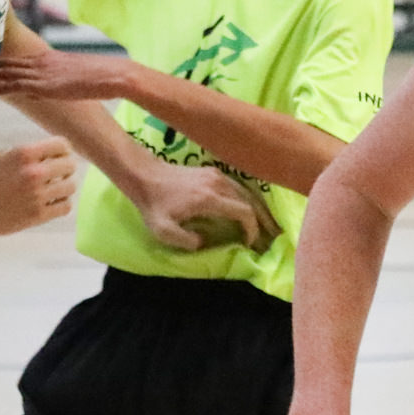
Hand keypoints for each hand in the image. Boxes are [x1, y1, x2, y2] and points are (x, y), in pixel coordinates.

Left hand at [0, 46, 140, 103]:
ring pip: (10, 72)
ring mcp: (44, 73)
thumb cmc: (103, 74)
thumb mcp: (78, 73)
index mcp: (50, 57)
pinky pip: (20, 86)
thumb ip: (64, 76)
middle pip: (9, 61)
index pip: (20, 57)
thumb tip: (58, 84)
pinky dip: (3, 86)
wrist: (114, 74)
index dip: (1, 57)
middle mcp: (43, 62)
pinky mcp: (48, 86)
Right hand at [0, 140, 76, 236]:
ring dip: (64, 187)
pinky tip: (50, 202)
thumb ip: (32, 153)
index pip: (63, 145)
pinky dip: (61, 203)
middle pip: (71, 165)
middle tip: (57, 174)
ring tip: (53, 188)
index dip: (63, 151)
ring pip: (71, 186)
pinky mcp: (37, 215)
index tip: (58, 157)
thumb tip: (59, 153)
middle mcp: (33, 173)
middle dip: (65, 168)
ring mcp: (37, 195)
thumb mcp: (5, 156)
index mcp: (25, 153)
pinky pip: (65, 206)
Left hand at [137, 162, 272, 251]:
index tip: (249, 243)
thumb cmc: (153, 204)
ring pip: (246, 193)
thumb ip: (186, 241)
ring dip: (256, 210)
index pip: (244, 212)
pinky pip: (238, 187)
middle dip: (262, 221)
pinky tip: (247, 210)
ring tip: (263, 225)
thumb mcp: (163, 230)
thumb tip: (205, 242)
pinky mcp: (213, 172)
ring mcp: (217, 175)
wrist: (144, 175)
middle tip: (269, 237)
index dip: (252, 230)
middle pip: (251, 202)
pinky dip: (247, 200)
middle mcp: (218, 184)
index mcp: (209, 199)